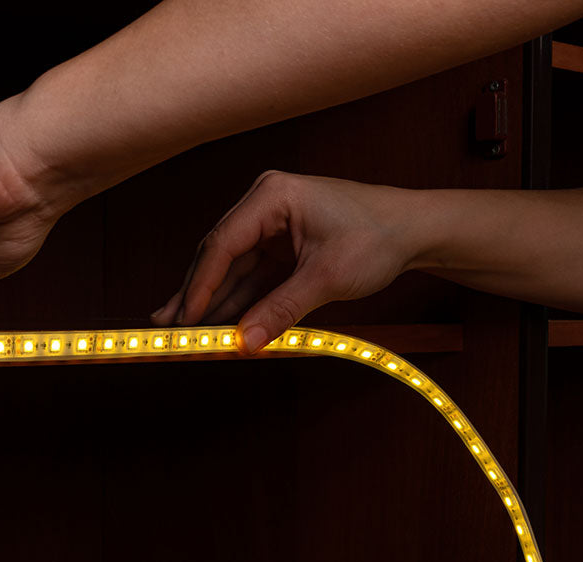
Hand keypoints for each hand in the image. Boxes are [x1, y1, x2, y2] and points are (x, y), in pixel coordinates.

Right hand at [151, 171, 421, 352]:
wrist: (415, 230)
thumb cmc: (378, 237)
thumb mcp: (328, 278)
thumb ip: (281, 310)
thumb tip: (245, 343)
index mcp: (271, 196)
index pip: (223, 243)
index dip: (201, 285)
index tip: (185, 318)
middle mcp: (264, 205)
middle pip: (219, 255)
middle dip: (196, 294)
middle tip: (168, 328)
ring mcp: (270, 225)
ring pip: (231, 269)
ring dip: (212, 301)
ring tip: (183, 331)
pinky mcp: (279, 245)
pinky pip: (250, 276)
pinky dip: (237, 301)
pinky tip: (217, 323)